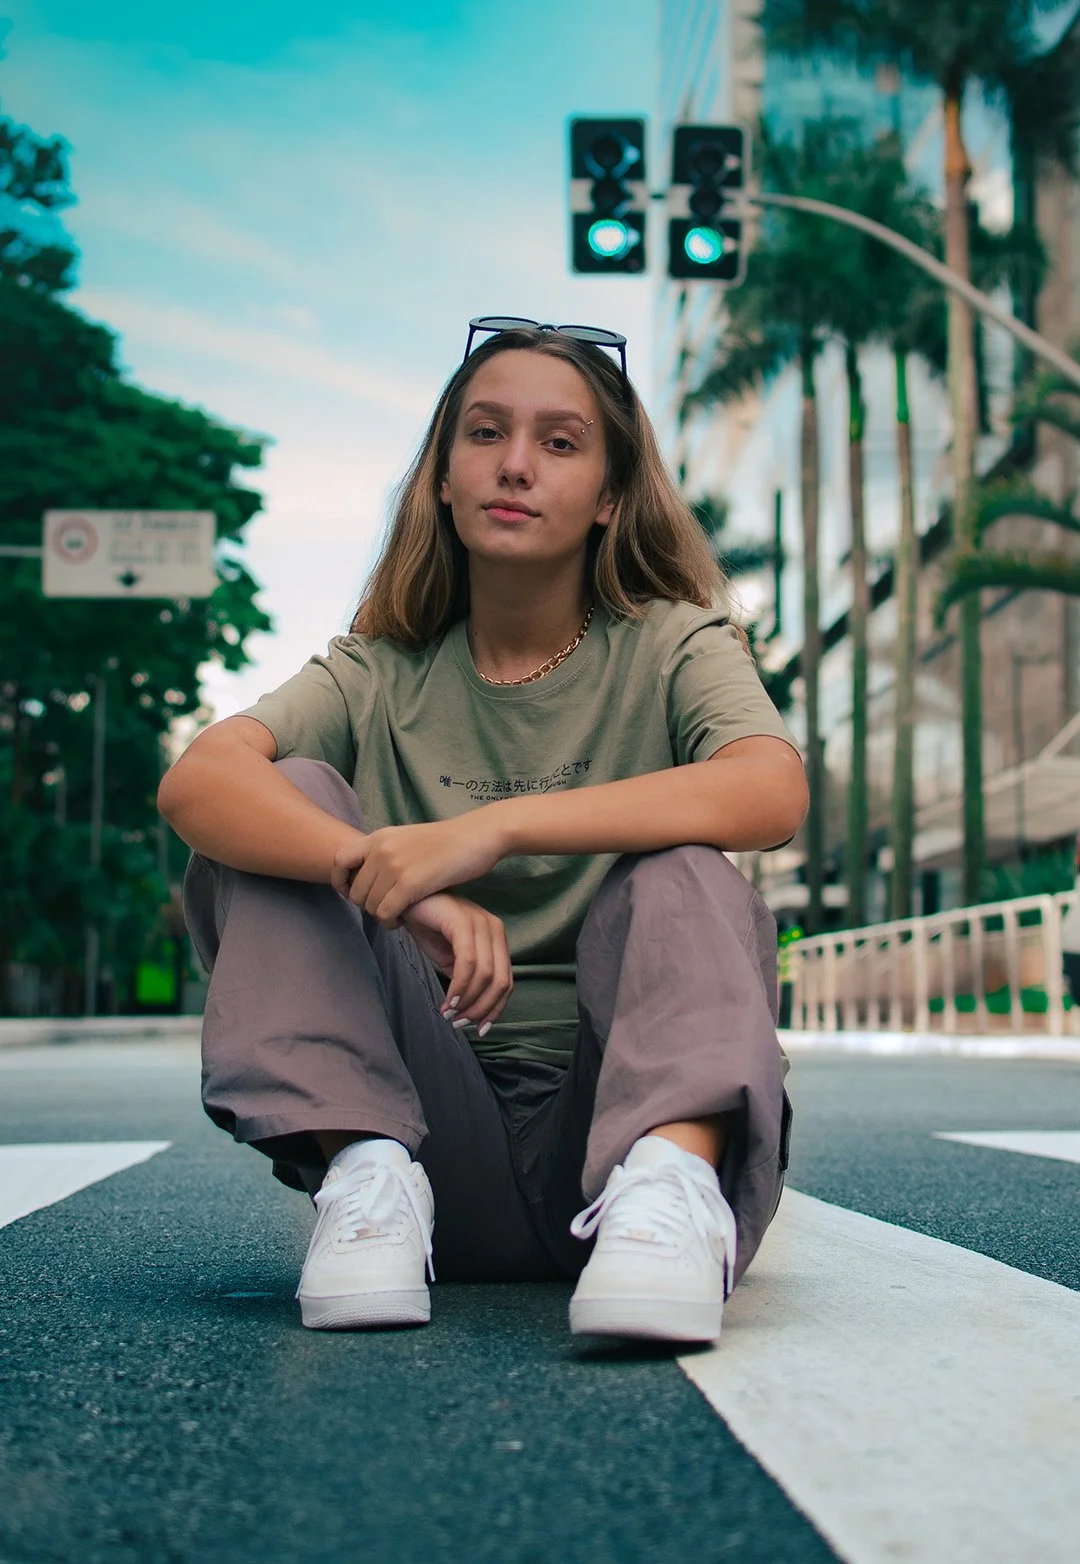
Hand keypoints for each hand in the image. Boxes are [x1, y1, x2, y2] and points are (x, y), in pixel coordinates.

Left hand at [330, 813, 504, 926]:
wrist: (477, 836)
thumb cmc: (449, 842)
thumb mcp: (409, 838)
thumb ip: (388, 851)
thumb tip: (371, 872)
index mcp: (379, 836)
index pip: (339, 860)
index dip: (342, 882)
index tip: (356, 893)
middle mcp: (381, 849)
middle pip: (355, 891)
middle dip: (368, 905)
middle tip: (387, 909)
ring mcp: (394, 866)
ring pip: (369, 905)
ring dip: (382, 916)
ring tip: (399, 914)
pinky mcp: (409, 884)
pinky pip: (385, 913)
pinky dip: (392, 922)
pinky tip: (405, 919)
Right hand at [399, 893, 512, 1031]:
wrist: (406, 901)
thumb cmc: (429, 928)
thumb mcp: (452, 959)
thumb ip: (468, 980)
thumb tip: (473, 1011)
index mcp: (496, 938)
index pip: (507, 981)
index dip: (495, 1009)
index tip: (479, 1029)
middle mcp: (494, 929)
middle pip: (501, 982)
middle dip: (482, 1009)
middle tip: (460, 1023)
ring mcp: (481, 923)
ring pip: (486, 975)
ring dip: (467, 1001)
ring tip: (449, 1013)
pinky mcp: (463, 922)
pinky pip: (468, 962)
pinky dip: (459, 986)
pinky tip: (446, 1000)